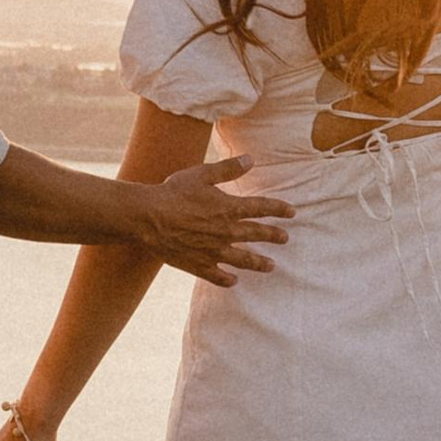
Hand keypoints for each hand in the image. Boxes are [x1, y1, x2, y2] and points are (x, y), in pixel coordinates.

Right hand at [134, 161, 291, 283]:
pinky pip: (218, 276)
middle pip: (256, 234)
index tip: (292, 212)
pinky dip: (227, 279)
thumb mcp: (202, 174)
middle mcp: (226, 232)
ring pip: (243, 259)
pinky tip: (234, 281)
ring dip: (259, 263)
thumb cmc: (173, 193)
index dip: (278, 209)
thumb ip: (228, 169)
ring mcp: (213, 251)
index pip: (261, 208)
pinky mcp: (199, 265)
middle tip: (285, 238)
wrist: (149, 218)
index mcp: (228, 208)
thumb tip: (251, 159)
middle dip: (273, 236)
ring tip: (271, 266)